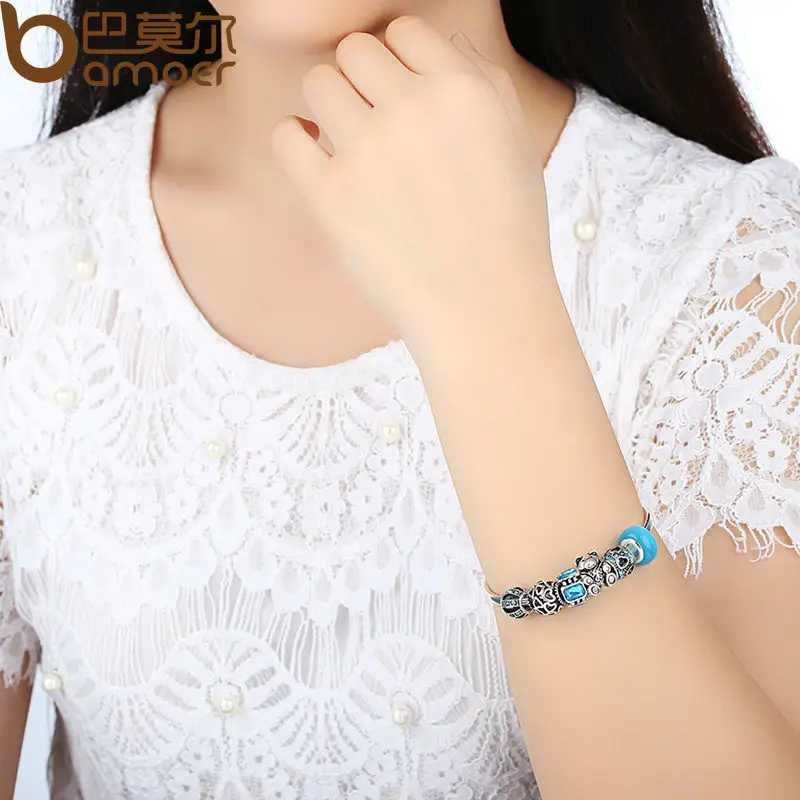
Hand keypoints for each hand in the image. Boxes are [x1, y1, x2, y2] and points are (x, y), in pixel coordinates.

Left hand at [271, 15, 553, 342]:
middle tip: (375, 122)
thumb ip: (482, 84)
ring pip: (317, 82)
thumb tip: (438, 47)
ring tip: (348, 143)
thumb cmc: (505, 232)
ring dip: (329, 106)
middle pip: (355, 50)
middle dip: (362, 80)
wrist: (482, 307)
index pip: (404, 31)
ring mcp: (366, 152)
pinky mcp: (329, 195)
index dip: (400, 60)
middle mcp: (413, 110)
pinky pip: (286, 135)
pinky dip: (296, 141)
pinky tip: (316, 158)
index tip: (402, 95)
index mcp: (464, 90)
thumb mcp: (517, 144)